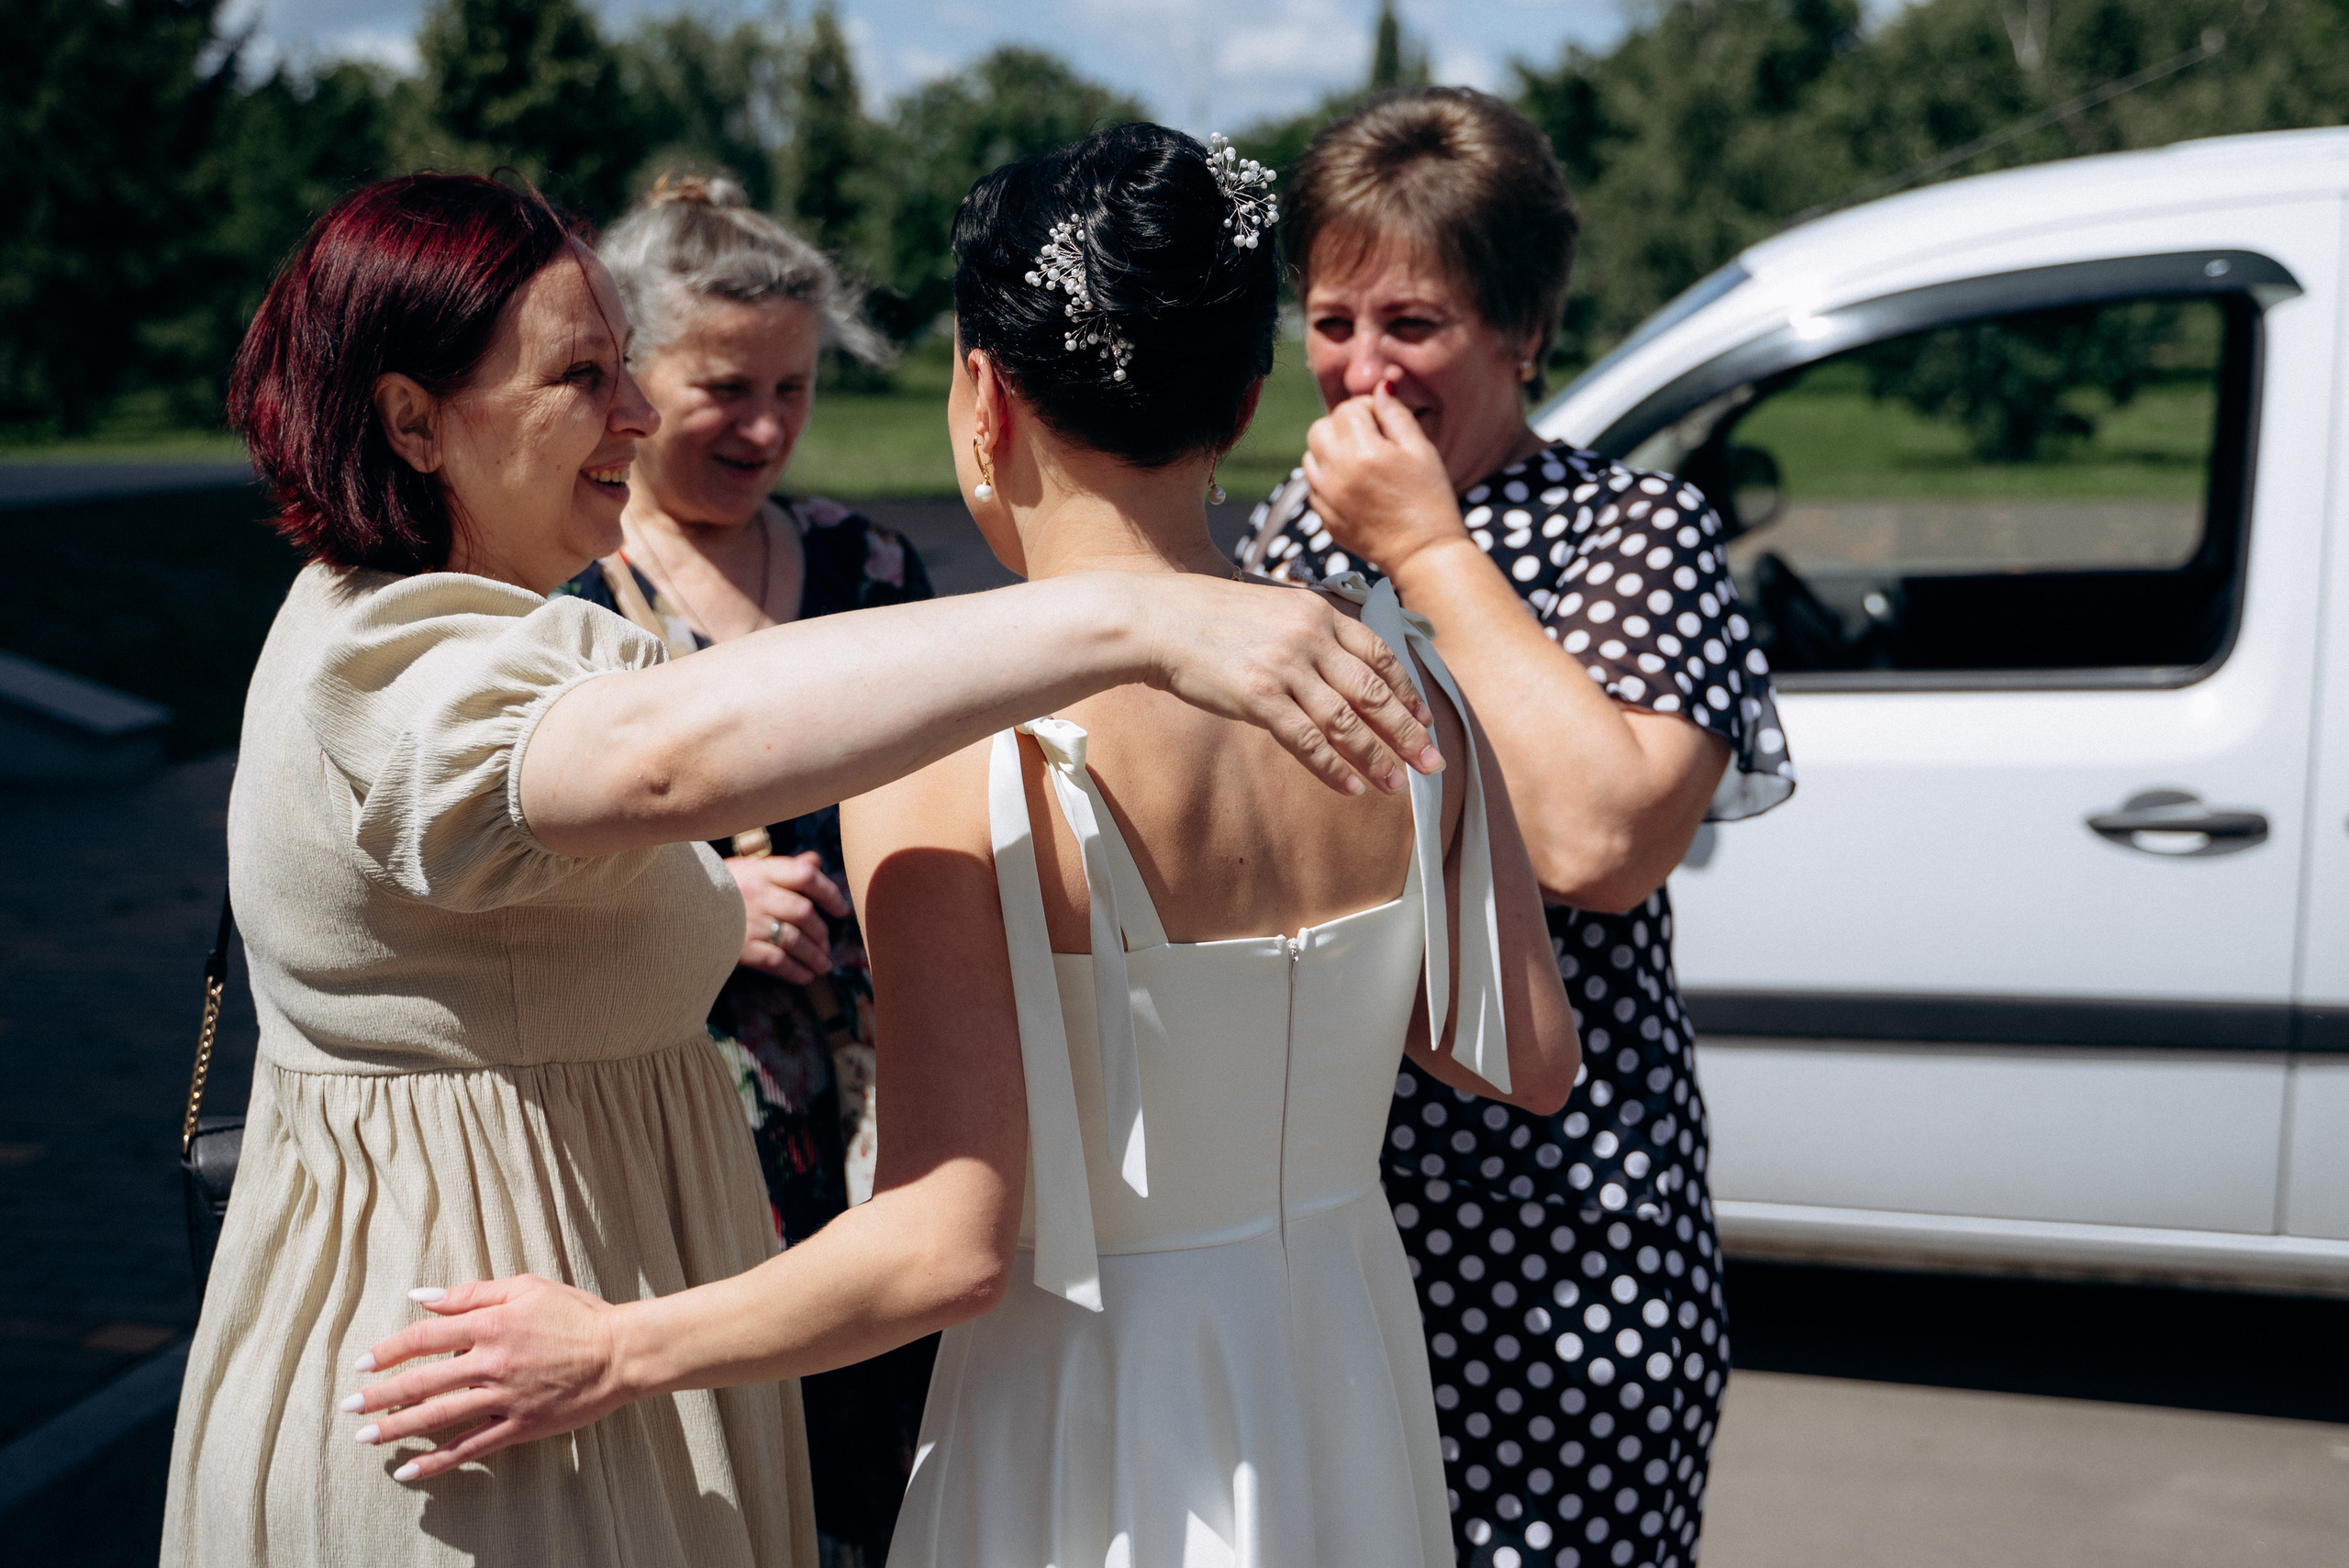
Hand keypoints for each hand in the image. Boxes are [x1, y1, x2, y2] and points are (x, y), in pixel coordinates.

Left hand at [341, 1277, 636, 1480]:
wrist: (621, 1352)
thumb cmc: (577, 1314)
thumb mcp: (527, 1287)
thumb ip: (473, 1293)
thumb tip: (422, 1297)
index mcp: (491, 1324)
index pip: (425, 1337)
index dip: (390, 1350)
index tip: (363, 1363)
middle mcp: (491, 1362)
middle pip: (423, 1381)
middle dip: (380, 1395)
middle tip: (348, 1405)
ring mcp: (505, 1397)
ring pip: (440, 1416)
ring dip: (397, 1427)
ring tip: (365, 1436)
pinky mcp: (520, 1425)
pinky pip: (471, 1446)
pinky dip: (438, 1461)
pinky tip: (409, 1471)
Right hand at [727, 850, 850, 981]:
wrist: (676, 908)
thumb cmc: (717, 887)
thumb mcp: (747, 868)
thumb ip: (783, 867)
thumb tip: (815, 861)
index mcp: (761, 871)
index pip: (805, 876)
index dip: (829, 892)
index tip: (841, 909)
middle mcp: (758, 894)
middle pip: (804, 912)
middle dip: (821, 932)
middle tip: (827, 944)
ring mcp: (748, 921)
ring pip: (795, 940)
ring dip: (814, 956)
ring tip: (823, 965)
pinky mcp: (739, 948)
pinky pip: (776, 961)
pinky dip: (795, 971)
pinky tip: (805, 977)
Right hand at [1131, 569, 1441, 795]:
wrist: (1158, 619)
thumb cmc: (1208, 617)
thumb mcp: (1272, 609)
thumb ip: (1308, 633)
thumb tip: (1337, 669)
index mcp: (1318, 612)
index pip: (1379, 655)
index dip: (1407, 691)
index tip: (1424, 719)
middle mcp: (1310, 637)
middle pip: (1374, 691)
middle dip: (1407, 732)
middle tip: (1432, 762)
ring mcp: (1285, 667)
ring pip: (1347, 720)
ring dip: (1377, 756)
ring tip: (1398, 784)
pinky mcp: (1258, 696)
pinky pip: (1307, 740)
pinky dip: (1333, 767)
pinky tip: (1352, 787)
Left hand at [1302, 379, 1468, 576]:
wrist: (1423, 554)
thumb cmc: (1430, 499)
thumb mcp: (1422, 451)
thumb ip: (1397, 415)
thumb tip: (1381, 387)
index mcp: (1365, 452)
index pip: (1348, 409)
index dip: (1368, 408)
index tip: (1384, 421)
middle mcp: (1338, 473)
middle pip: (1321, 428)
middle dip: (1342, 426)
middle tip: (1369, 439)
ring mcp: (1326, 497)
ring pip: (1310, 454)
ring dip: (1330, 450)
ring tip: (1360, 463)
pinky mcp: (1323, 517)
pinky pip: (1313, 484)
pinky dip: (1327, 477)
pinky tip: (1355, 486)